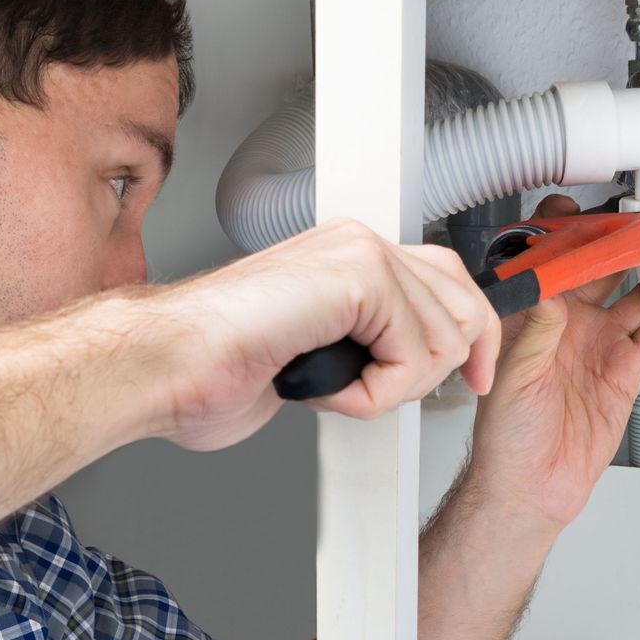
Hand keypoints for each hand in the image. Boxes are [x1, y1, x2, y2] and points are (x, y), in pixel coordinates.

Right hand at [108, 218, 501, 449]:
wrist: (166, 365)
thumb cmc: (218, 366)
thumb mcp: (321, 352)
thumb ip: (368, 340)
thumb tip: (418, 360)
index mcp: (350, 256)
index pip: (449, 282)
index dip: (470, 337)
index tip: (473, 378)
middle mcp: (359, 244)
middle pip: (462, 310)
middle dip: (426, 372)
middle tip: (367, 391)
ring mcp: (359, 253)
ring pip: (442, 342)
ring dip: (387, 390)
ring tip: (326, 382)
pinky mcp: (358, 277)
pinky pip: (412, 356)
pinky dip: (371, 395)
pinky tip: (320, 382)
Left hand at [464, 195, 639, 531]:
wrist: (531, 487)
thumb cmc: (505, 437)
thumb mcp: (514, 379)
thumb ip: (536, 334)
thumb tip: (548, 291)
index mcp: (532, 318)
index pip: (549, 261)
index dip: (564, 233)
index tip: (582, 216)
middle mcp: (568, 324)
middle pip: (601, 269)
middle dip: (621, 243)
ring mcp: (599, 344)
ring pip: (635, 296)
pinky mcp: (625, 370)